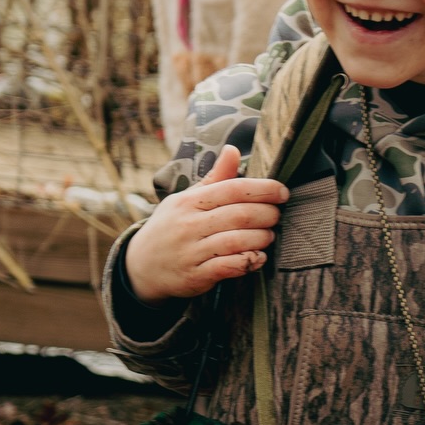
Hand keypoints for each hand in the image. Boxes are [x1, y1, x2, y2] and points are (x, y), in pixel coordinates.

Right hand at [124, 145, 288, 301]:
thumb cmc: (171, 226)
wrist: (142, 265)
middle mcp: (189, 225)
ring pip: (237, 241)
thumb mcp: (186, 199)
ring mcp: (192, 252)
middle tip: (277, 215)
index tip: (282, 192)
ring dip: (261, 238)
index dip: (263, 189)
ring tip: (269, 235)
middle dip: (267, 214)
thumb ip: (214, 178)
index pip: (232, 189)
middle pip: (239, 215)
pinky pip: (229, 267)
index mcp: (190, 202)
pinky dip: (249, 261)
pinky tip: (259, 257)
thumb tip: (233, 149)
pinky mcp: (196, 276)